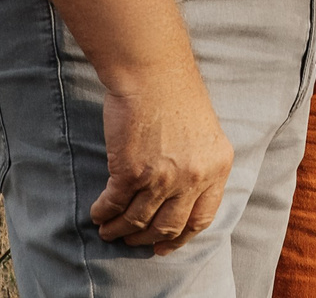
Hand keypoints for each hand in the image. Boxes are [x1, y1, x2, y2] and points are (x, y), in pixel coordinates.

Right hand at [92, 72, 233, 253]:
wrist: (152, 70)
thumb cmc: (175, 91)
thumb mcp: (204, 131)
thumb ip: (198, 163)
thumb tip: (179, 194)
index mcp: (217, 167)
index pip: (202, 218)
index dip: (180, 237)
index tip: (164, 245)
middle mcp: (194, 177)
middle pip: (168, 226)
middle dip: (147, 238)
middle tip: (132, 240)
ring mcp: (163, 178)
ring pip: (138, 220)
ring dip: (120, 230)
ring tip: (109, 231)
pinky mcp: (131, 172)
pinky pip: (114, 205)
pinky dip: (104, 213)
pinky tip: (97, 213)